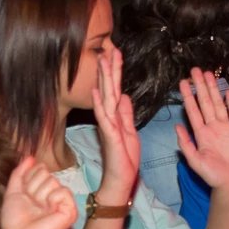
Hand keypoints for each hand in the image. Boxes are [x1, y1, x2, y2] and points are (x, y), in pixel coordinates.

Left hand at [1, 157, 78, 228]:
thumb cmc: (15, 221)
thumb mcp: (13, 192)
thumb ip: (19, 173)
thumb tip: (30, 157)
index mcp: (42, 190)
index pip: (38, 169)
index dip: (28, 180)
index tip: (24, 197)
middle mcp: (54, 194)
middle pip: (45, 173)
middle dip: (33, 188)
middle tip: (32, 205)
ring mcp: (63, 202)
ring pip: (52, 181)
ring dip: (40, 196)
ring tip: (38, 210)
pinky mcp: (70, 209)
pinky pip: (62, 191)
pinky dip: (52, 200)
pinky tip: (49, 211)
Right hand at [90, 48, 140, 204]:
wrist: (121, 179)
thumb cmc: (125, 158)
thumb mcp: (130, 131)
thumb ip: (126, 114)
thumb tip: (125, 96)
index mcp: (116, 116)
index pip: (116, 89)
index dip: (116, 72)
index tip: (117, 54)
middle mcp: (109, 117)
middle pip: (110, 88)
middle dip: (110, 69)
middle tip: (109, 49)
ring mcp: (108, 126)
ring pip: (106, 97)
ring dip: (104, 79)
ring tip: (102, 61)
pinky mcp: (109, 136)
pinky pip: (104, 117)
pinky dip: (100, 104)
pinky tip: (97, 91)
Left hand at [176, 68, 228, 199]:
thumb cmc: (212, 175)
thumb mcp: (195, 161)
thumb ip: (186, 144)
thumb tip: (177, 127)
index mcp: (201, 133)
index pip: (193, 110)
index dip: (188, 96)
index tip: (183, 82)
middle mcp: (213, 127)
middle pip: (205, 102)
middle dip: (200, 86)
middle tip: (195, 70)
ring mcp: (226, 127)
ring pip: (219, 104)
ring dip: (214, 89)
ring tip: (209, 74)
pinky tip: (228, 91)